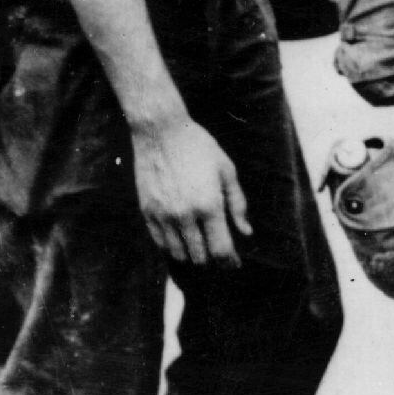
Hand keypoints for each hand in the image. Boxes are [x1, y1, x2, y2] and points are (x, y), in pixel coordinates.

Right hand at [129, 112, 252, 267]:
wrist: (160, 131)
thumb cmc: (198, 146)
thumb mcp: (226, 170)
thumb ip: (237, 203)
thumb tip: (246, 232)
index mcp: (209, 205)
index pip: (221, 249)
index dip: (229, 262)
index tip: (234, 263)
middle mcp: (185, 215)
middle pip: (200, 257)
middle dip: (212, 260)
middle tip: (218, 254)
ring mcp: (163, 215)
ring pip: (178, 254)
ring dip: (192, 256)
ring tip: (200, 248)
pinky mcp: (147, 212)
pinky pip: (160, 243)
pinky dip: (172, 248)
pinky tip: (181, 240)